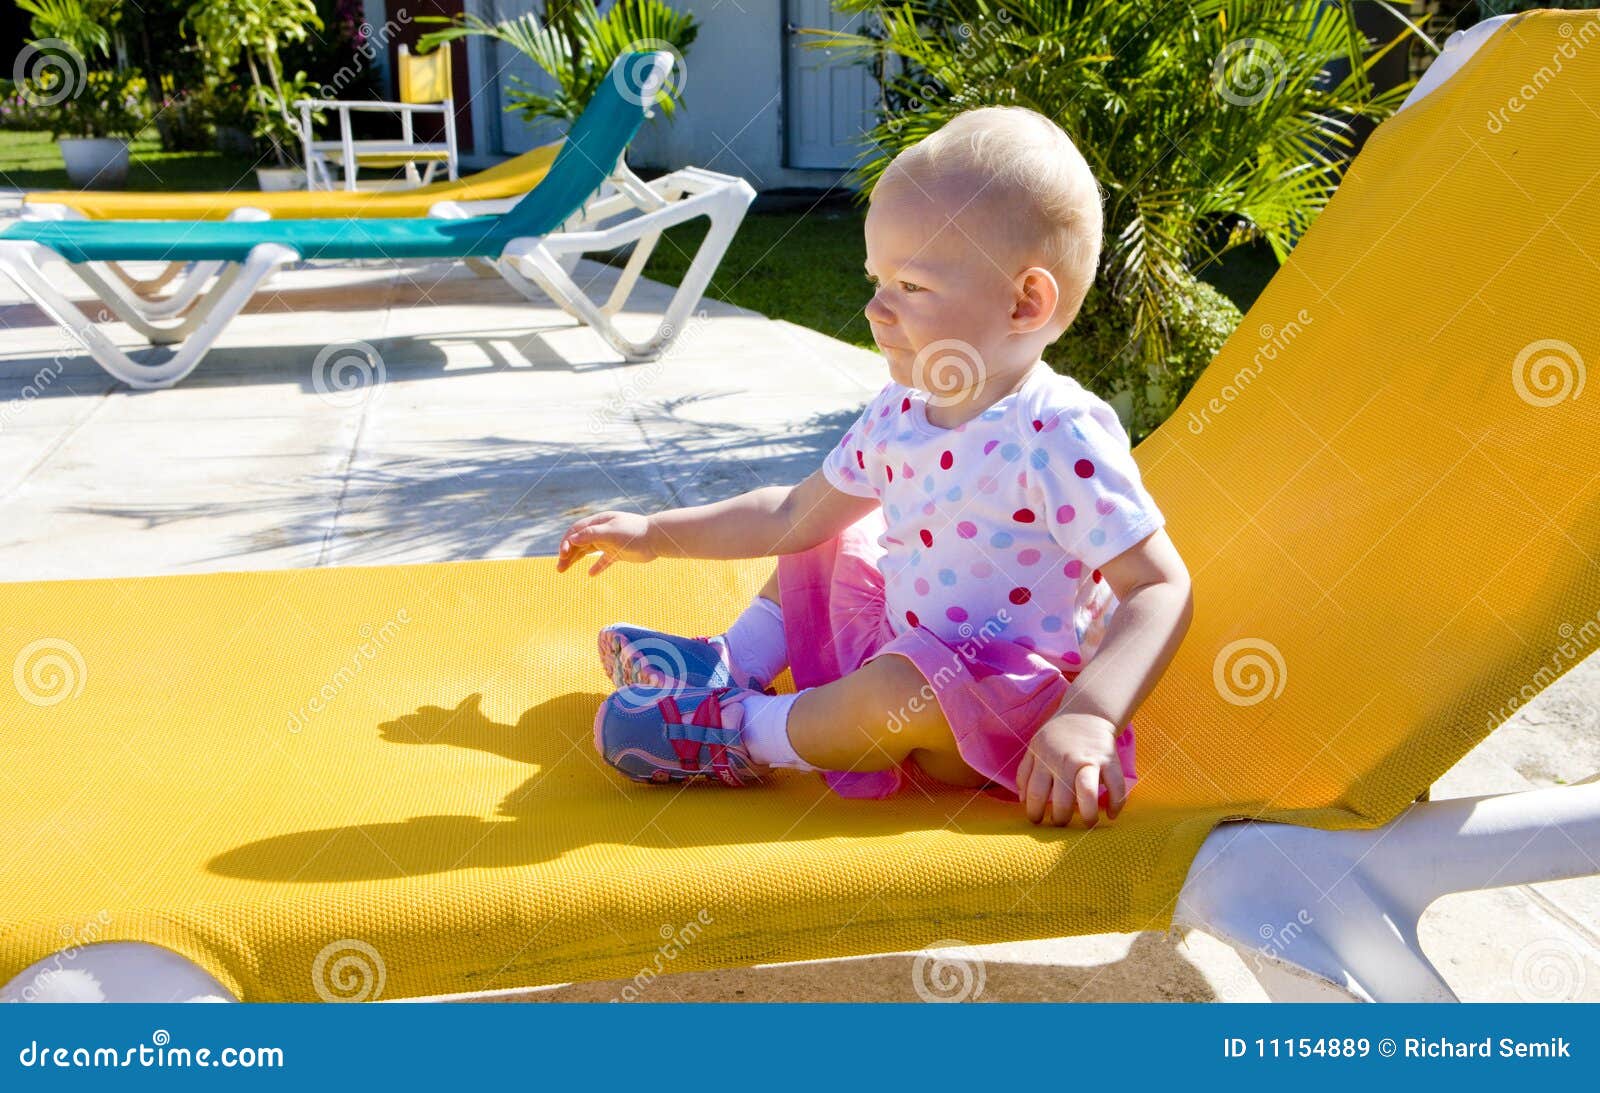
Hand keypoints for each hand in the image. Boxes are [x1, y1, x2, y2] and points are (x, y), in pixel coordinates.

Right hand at [556, 511, 657, 575]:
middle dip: (567, 554)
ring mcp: (609, 542)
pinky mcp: (618, 553)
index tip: (563, 555)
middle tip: (559, 569)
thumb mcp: (611, 532)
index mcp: (599, 522)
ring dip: (575, 560)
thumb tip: (571, 539)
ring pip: (587, 551)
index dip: (566, 542)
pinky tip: (591, 575)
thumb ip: (592, 535)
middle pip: (578, 542)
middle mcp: (602, 531)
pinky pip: (603, 560)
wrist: (657, 538)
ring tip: (562, 571)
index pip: (576, 531)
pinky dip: (597, 567)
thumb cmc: (634, 532)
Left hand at [1015, 712, 1127, 827]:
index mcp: (1044, 759)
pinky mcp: (1109, 760)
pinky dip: (1116, 804)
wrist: (1087, 712)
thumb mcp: (1034, 747)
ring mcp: (1088, 760)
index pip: (1035, 793)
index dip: (1035, 812)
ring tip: (1087, 824)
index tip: (1037, 822)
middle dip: (1061, 819)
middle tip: (1062, 826)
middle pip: (1061, 799)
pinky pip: (1115, 786)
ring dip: (1087, 814)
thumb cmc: (1057, 735)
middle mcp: (1065, 762)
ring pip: (1087, 793)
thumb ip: (1025, 771)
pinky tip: (1111, 815)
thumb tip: (1021, 800)